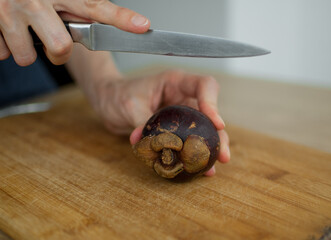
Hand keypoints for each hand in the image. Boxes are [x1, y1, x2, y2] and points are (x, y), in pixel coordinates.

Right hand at [0, 0, 149, 65]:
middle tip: (50, 39)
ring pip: (27, 57)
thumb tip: (99, 16)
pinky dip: (2, 46)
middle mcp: (34, 0)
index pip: (95, 6)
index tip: (142, 26)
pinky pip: (0, 54)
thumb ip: (75, 5)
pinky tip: (2, 28)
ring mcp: (8, 11)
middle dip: (57, 52)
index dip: (120, 17)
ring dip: (25, 49)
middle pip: (60, 48)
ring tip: (20, 27)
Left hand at [93, 70, 229, 175]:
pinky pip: (186, 142)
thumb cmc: (118, 95)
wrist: (108, 102)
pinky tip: (196, 170)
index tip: (217, 124)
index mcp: (175, 83)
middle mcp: (183, 97)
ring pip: (202, 130)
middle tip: (222, 156)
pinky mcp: (174, 130)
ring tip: (211, 169)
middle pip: (209, 113)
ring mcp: (180, 114)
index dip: (214, 103)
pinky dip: (190, 155)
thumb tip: (145, 143)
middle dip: (218, 135)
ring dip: (208, 149)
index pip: (204, 85)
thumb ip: (142, 123)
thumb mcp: (130, 106)